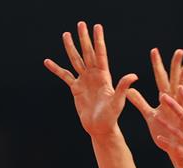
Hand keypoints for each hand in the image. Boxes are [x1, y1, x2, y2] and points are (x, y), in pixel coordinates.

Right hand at [45, 22, 137, 137]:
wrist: (100, 128)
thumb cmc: (111, 117)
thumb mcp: (118, 102)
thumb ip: (123, 87)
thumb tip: (134, 76)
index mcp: (104, 76)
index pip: (100, 54)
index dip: (98, 40)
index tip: (97, 27)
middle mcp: (94, 75)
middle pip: (87, 53)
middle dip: (84, 38)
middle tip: (80, 24)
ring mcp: (84, 81)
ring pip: (76, 60)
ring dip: (71, 48)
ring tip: (66, 34)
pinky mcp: (76, 88)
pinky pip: (64, 76)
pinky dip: (56, 69)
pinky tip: (48, 62)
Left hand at [125, 47, 182, 152]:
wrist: (175, 150)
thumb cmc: (164, 131)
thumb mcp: (150, 115)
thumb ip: (140, 102)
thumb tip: (129, 90)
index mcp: (167, 100)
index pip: (162, 79)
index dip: (157, 66)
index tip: (154, 50)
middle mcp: (176, 103)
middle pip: (176, 81)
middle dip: (177, 66)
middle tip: (178, 50)